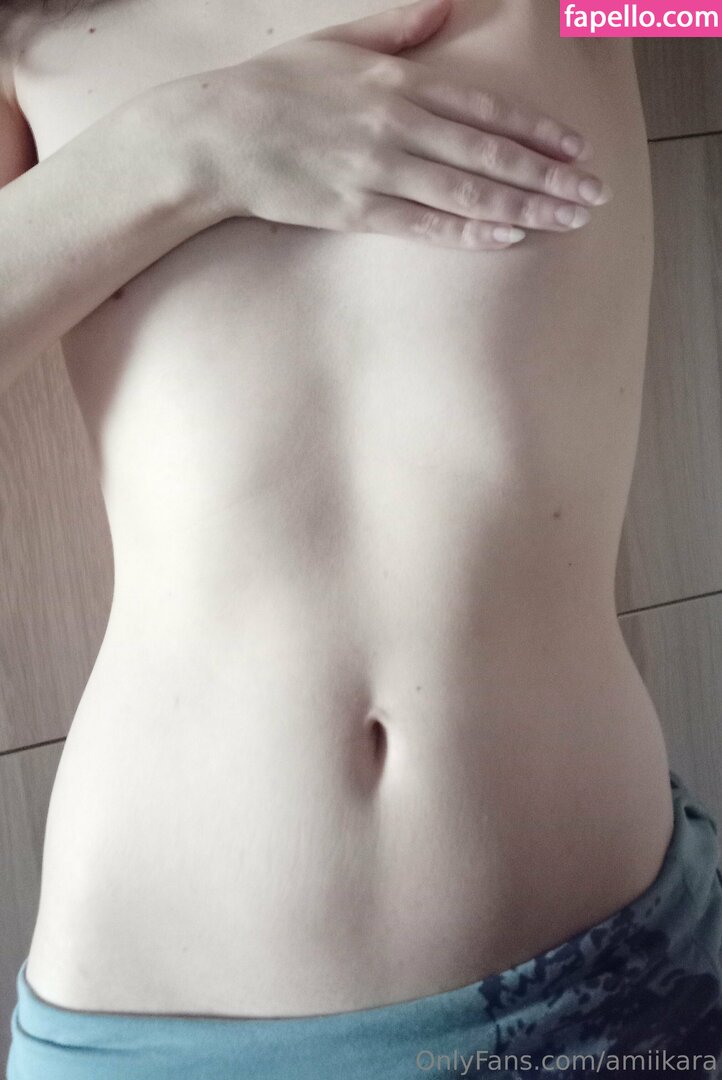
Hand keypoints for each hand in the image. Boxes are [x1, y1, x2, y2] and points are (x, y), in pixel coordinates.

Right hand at [193, 0, 611, 249]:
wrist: (211, 136)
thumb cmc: (273, 87)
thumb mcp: (334, 42)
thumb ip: (395, 26)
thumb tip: (443, 8)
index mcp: (396, 81)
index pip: (483, 108)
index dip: (536, 130)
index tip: (577, 149)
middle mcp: (395, 124)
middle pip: (488, 153)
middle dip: (549, 176)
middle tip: (594, 195)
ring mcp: (375, 170)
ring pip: (465, 191)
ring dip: (523, 206)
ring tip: (567, 221)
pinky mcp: (353, 211)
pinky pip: (421, 223)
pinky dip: (466, 230)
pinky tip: (505, 238)